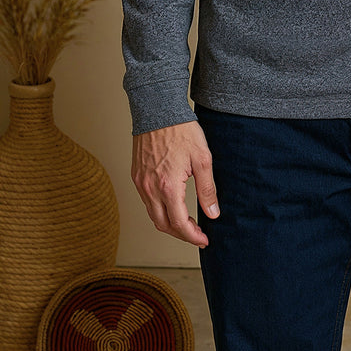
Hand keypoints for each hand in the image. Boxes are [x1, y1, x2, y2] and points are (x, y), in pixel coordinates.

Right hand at [131, 120, 218, 247]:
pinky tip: (171, 205)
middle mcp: (150, 189)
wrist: (158, 110)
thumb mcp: (203, 159)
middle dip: (181, 235)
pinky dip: (159, 210)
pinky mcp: (136, 176)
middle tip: (198, 234)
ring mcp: (140, 183)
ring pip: (153, 216)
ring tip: (187, 222)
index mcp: (168, 187)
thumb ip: (207, 190)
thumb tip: (213, 213)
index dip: (193, 236)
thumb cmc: (181, 131)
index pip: (179, 224)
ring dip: (169, 224)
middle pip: (164, 226)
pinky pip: (146, 202)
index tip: (204, 240)